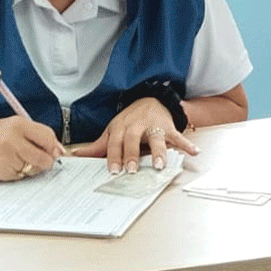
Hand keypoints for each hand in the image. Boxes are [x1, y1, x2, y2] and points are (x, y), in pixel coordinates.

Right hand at [0, 115, 66, 181]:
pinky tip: (9, 164)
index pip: (48, 136)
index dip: (54, 147)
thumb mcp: (14, 126)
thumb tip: (57, 149)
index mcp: (19, 124)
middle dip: (46, 161)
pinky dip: (19, 173)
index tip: (54, 151)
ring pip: (34, 169)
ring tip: (18, 159)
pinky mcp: (3, 170)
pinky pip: (22, 176)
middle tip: (38, 158)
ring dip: (31, 168)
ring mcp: (7, 155)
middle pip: (45, 157)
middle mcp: (13, 138)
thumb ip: (36, 134)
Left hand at [70, 98, 198, 173]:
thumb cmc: (129, 120)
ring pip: (156, 138)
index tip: (113, 170)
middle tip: (131, 170)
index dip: (113, 156)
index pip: (115, 142)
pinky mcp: (168, 127)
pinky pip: (177, 136)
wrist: (150, 100)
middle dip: (131, 154)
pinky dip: (186, 144)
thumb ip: (97, 146)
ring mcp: (153, 126)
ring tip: (160, 165)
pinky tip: (193, 152)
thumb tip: (76, 155)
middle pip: (133, 140)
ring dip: (159, 152)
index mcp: (121, 128)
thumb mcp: (112, 131)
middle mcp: (136, 126)